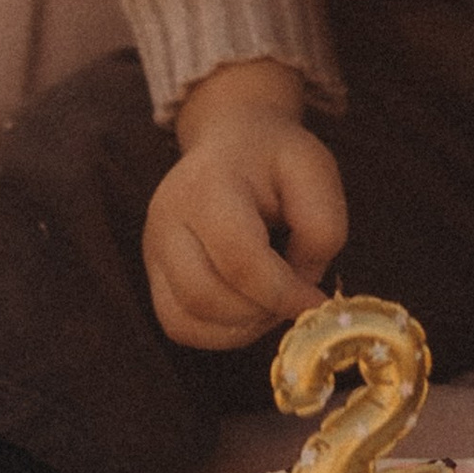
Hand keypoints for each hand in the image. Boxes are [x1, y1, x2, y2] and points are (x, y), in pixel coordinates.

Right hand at [144, 59, 349, 351]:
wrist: (230, 139)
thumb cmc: (275, 158)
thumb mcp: (315, 173)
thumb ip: (321, 229)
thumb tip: (302, 289)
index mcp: (208, 185)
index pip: (239, 259)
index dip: (283, 293)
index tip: (318, 302)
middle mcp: (166, 218)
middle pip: (205, 297)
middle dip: (260, 312)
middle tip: (293, 298)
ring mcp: (152, 247)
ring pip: (186, 320)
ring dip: (240, 328)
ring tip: (271, 301)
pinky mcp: (152, 271)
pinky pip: (178, 325)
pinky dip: (219, 333)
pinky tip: (248, 310)